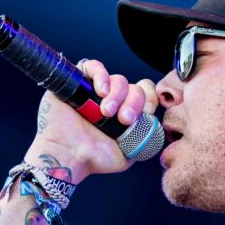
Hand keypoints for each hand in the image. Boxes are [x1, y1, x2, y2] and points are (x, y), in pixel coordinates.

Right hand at [25, 59, 158, 182]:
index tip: (144, 115)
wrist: (70, 157)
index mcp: (127, 112)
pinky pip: (94, 66)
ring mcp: (95, 90)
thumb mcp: (129, 153)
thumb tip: (154, 126)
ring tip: (106, 112)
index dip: (149, 101)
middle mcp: (113, 99)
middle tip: (123, 119)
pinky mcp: (76, 82)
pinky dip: (101, 75)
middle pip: (135, 87)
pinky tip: (100, 92)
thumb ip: (145, 139)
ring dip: (117, 94)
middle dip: (134, 103)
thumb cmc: (95, 158)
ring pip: (118, 79)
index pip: (147, 94)